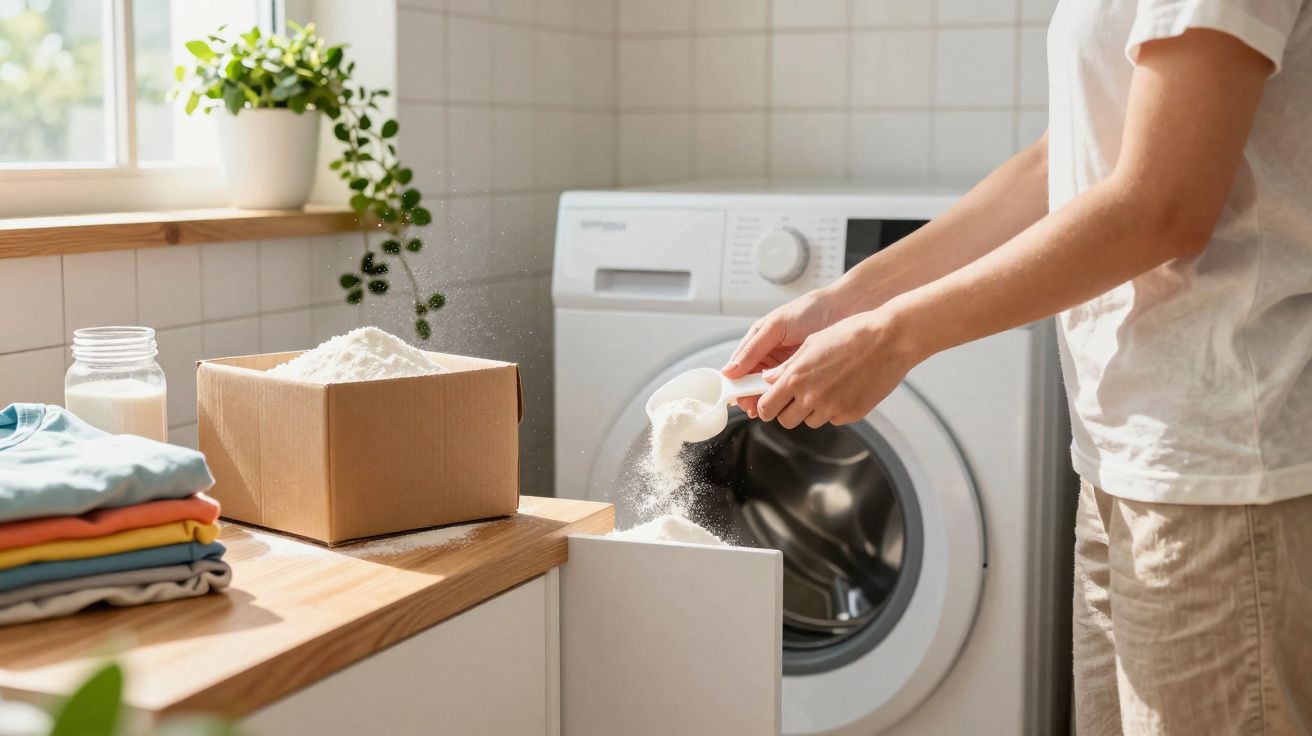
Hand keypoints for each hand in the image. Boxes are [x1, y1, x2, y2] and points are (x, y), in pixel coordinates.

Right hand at [721, 288, 840, 417]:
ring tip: (769, 408)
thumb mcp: (775, 327)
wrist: (843, 309)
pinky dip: (785, 396)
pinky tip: (786, 402)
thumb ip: (753, 349)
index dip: (737, 384)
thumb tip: (729, 371)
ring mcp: (785, 365)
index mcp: (758, 341)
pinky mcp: (802, 373)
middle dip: (752, 396)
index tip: (738, 398)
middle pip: (752, 382)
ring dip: (768, 398)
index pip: (740, 368)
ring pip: (770, 388)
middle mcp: (769, 355)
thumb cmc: (809, 310)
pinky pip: (789, 389)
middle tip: (755, 408)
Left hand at [755, 309, 922, 428]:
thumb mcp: (812, 343)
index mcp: (796, 377)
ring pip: (810, 421)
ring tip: (825, 387)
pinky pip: (833, 419)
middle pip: (786, 421)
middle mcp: (812, 397)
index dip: (765, 406)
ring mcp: (833, 408)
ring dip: (811, 410)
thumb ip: (787, 366)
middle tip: (795, 398)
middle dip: (787, 411)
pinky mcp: (851, 414)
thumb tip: (769, 379)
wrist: (890, 340)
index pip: (767, 407)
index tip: (768, 402)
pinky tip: (843, 389)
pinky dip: (834, 410)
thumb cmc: (852, 335)